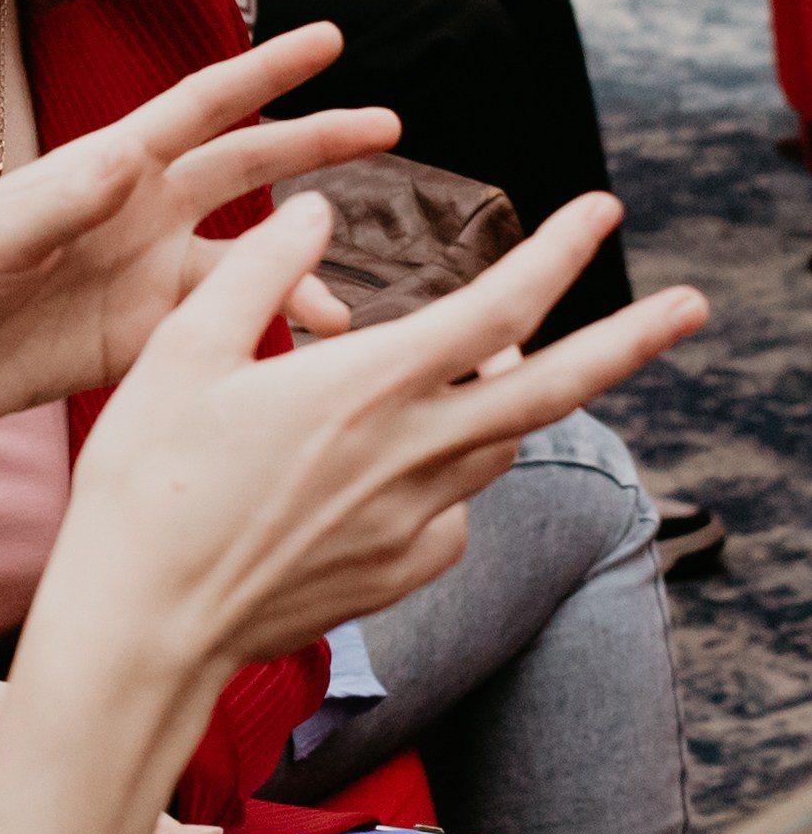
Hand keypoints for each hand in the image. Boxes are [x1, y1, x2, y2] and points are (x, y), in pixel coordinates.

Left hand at [0, 25, 393, 458]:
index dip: (267, 72)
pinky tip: (307, 357)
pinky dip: (269, 333)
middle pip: (248, 166)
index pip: (203, 106)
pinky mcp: (142, 337)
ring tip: (351, 309)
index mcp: (108, 165)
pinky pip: (225, 326)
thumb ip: (62, 203)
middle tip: (389, 125)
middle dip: (317, 144)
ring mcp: (146, 273)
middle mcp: (139, 210)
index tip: (331, 41)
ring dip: (303, 271)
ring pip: (249, 260)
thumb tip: (128, 160)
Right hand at [37, 190, 706, 699]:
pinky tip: (396, 470)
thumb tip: (318, 210)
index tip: (602, 212)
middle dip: (633, 342)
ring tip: (488, 371)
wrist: (140, 622)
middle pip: (551, 392)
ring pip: (497, 450)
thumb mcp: (182, 350)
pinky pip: (452, 516)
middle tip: (694, 305)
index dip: (558, 256)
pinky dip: (448, 480)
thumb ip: (262, 272)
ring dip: (513, 404)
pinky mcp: (394, 575)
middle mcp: (406, 456)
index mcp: (361, 388)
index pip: (494, 310)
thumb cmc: (143, 482)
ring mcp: (409, 525)